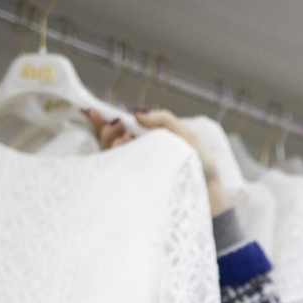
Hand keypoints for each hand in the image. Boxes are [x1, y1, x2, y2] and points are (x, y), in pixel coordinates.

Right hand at [85, 107, 233, 216]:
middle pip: (107, 140)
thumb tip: (136, 113)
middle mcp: (135, 154)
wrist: (209, 190)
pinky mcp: (135, 185)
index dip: (102, 120)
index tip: (94, 111)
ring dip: (110, 140)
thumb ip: (163, 120)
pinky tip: (124, 147)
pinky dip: (115, 155)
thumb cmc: (200, 162)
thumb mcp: (184, 133)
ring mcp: (134, 170)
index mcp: (145, 139)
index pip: (117, 128)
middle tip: (120, 126)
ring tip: (125, 137)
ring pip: (108, 153)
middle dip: (107, 129)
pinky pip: (115, 171)